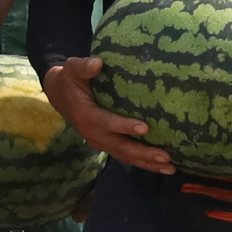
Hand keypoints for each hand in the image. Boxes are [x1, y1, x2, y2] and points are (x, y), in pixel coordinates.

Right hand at [42, 57, 173, 176]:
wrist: (60, 96)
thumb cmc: (70, 80)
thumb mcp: (72, 70)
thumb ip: (84, 67)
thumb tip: (97, 63)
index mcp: (86, 116)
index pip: (107, 123)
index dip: (125, 126)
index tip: (145, 128)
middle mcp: (93, 134)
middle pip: (120, 147)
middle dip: (143, 153)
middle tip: (165, 157)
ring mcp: (101, 142)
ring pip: (125, 156)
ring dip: (148, 163)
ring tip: (170, 168)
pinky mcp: (108, 144)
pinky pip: (126, 156)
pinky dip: (144, 162)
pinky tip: (163, 166)